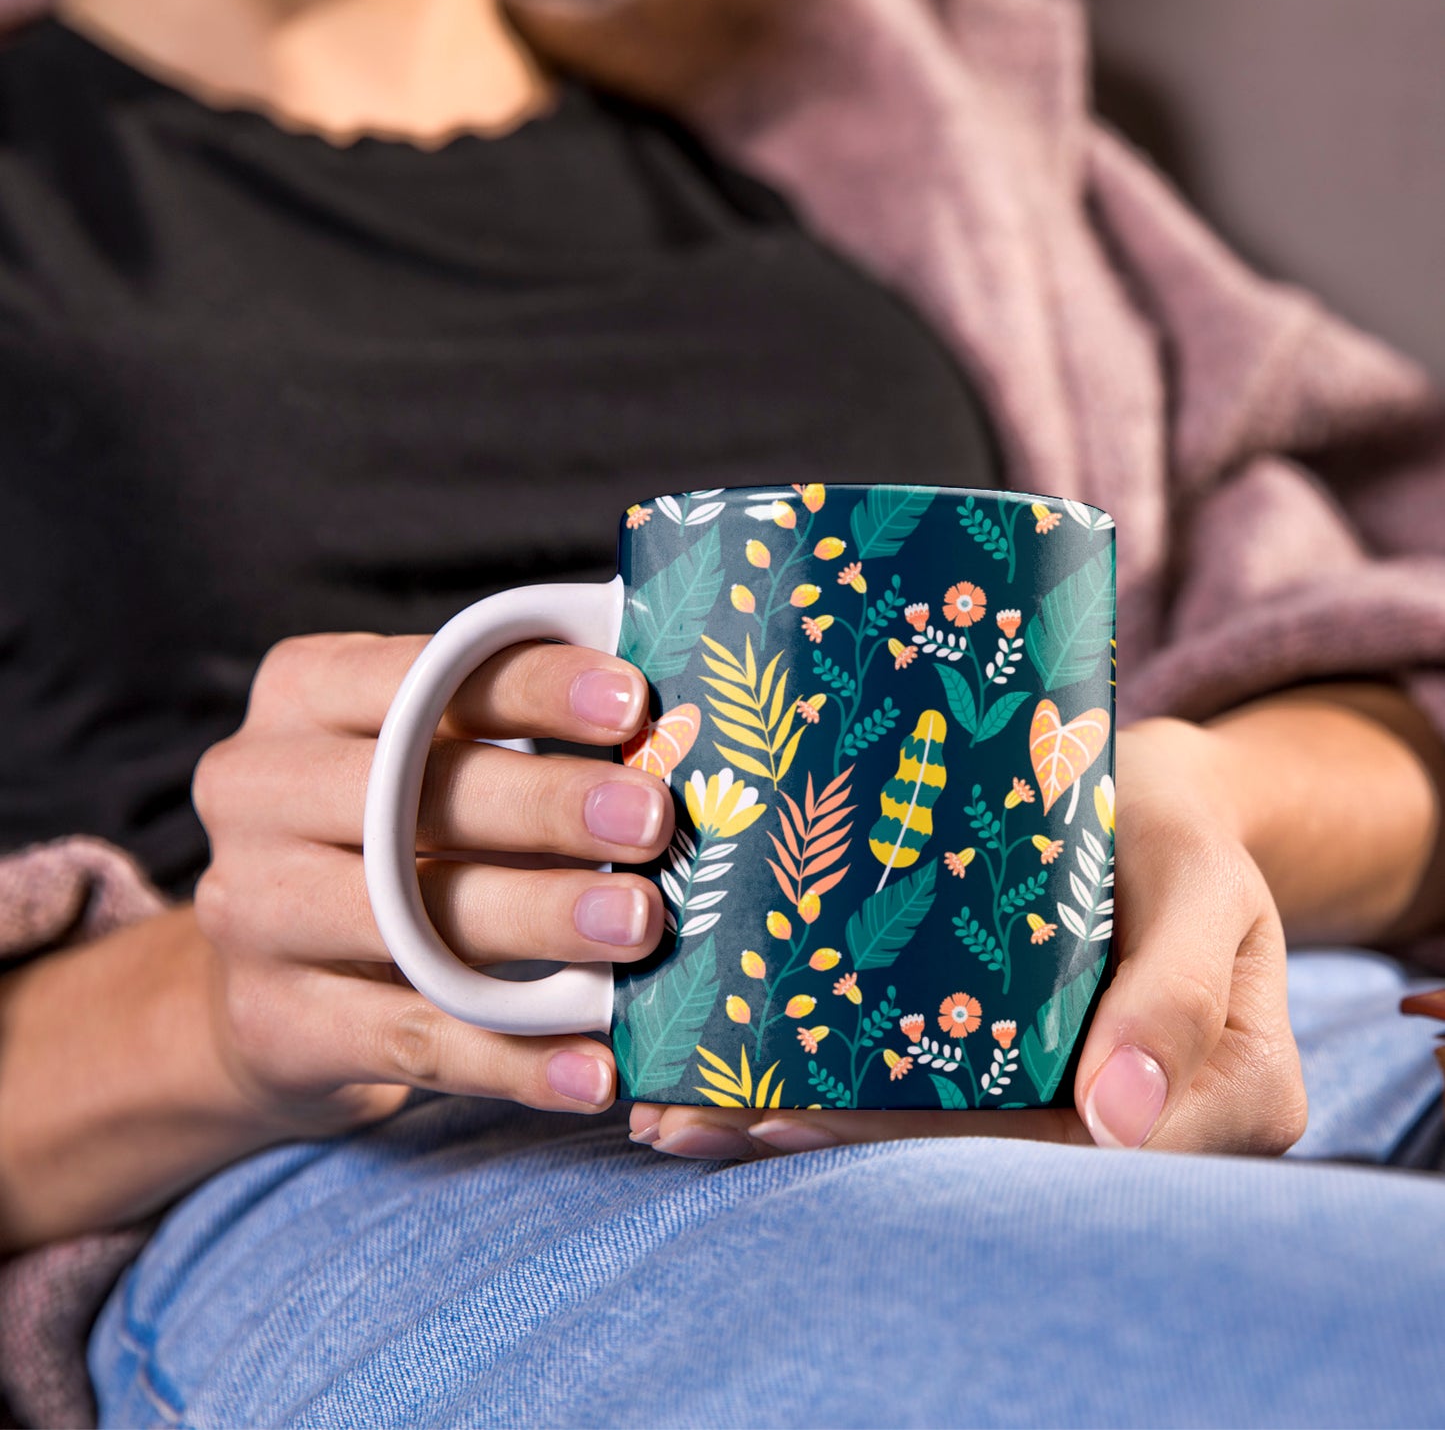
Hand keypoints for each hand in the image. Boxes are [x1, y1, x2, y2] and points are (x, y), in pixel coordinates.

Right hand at [193, 632, 672, 1134]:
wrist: (270, 987)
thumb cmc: (389, 837)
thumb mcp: (426, 761)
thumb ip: (511, 731)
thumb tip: (667, 730)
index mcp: (302, 692)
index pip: (421, 675)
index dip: (532, 685)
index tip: (633, 702)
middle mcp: (255, 789)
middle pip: (408, 793)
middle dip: (544, 804)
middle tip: (652, 819)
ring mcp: (252, 911)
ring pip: (410, 918)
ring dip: (538, 919)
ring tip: (641, 924)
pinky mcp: (275, 1022)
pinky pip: (410, 1042)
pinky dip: (511, 1060)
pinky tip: (596, 1068)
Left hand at [629, 718, 1307, 1159]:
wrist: (1165, 801)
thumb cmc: (1187, 830)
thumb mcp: (1203, 882)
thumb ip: (1179, 988)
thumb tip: (1117, 1122)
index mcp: (1225, 1096)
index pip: (1069, 1151)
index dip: (929, 1146)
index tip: (799, 1121)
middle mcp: (1138, 1118)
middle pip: (979, 1155)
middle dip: (831, 1143)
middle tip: (699, 1120)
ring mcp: (1065, 1093)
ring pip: (934, 1131)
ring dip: (802, 1125)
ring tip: (677, 1112)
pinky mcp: (1010, 1058)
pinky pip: (921, 1084)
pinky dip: (824, 1085)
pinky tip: (722, 1076)